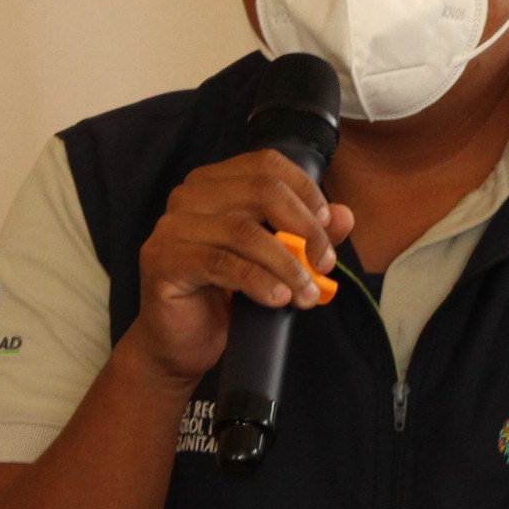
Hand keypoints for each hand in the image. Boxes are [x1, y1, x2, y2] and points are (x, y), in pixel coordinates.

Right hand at [121, 150, 354, 385]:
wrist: (181, 344)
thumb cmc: (226, 296)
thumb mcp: (274, 261)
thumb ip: (306, 233)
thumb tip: (344, 215)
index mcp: (214, 183)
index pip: (268, 164)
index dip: (306, 192)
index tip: (329, 226)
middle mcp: (189, 196)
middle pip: (261, 190)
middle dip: (304, 228)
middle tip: (324, 264)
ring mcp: (172, 226)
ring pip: (244, 231)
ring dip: (287, 264)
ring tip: (307, 293)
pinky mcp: (164, 260)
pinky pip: (222, 263)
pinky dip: (259, 281)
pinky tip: (278, 298)